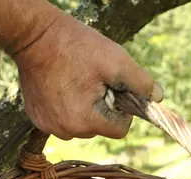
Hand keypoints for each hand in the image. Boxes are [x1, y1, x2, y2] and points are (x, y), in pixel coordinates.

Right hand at [10, 11, 162, 140]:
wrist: (32, 35)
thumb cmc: (75, 46)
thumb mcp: (116, 60)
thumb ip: (141, 83)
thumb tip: (158, 97)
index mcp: (86, 121)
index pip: (119, 130)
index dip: (122, 111)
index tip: (113, 90)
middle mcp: (65, 130)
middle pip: (100, 129)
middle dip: (102, 109)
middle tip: (92, 82)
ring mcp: (48, 126)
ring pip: (82, 126)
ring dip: (85, 109)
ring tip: (76, 82)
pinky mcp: (37, 119)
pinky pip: (63, 120)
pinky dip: (67, 107)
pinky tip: (61, 86)